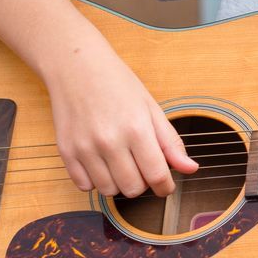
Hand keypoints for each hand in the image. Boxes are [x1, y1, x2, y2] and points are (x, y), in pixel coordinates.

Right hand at [46, 48, 197, 197]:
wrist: (76, 66)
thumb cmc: (117, 83)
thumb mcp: (151, 107)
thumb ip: (170, 142)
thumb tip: (191, 169)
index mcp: (136, 129)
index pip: (157, 175)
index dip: (165, 187)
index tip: (166, 186)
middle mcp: (110, 141)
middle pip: (133, 189)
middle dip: (143, 184)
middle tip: (141, 167)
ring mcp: (85, 148)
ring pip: (108, 191)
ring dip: (119, 183)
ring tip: (120, 163)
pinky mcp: (66, 151)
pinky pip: (84, 186)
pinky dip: (95, 181)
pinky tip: (100, 163)